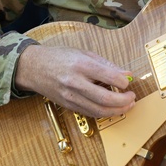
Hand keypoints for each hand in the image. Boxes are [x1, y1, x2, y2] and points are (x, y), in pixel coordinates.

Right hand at [14, 45, 134, 118]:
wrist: (34, 68)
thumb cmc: (59, 57)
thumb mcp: (83, 53)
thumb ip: (106, 64)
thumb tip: (126, 74)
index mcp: (81, 65)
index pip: (109, 76)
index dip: (123, 82)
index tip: (128, 81)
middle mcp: (75, 82)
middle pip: (105, 98)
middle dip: (124, 101)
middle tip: (132, 97)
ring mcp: (70, 97)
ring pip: (99, 110)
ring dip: (117, 110)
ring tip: (127, 105)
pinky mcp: (68, 106)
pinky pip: (90, 113)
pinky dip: (104, 112)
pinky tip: (111, 107)